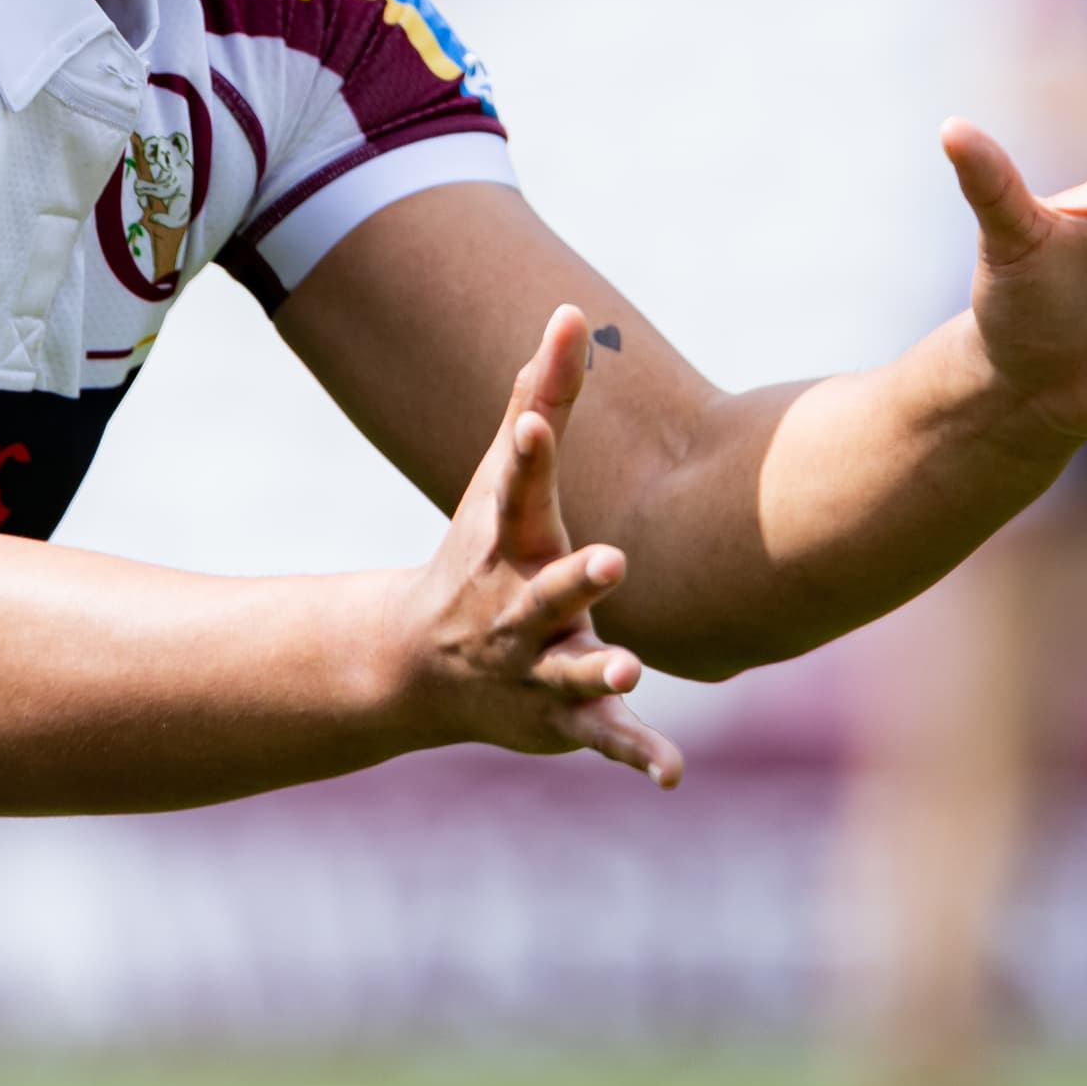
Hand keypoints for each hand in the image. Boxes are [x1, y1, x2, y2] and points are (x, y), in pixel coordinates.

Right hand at [396, 305, 685, 787]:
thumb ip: (541, 397)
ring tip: (629, 668)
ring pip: (570, 670)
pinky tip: (669, 775)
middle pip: (547, 589)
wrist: (417, 665)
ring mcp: (535, 664)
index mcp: (507, 539)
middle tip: (612, 561)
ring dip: (598, 670)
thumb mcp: (503, 481)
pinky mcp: (561, 715)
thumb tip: (571, 311)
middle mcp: (515, 605)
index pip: (516, 489)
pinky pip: (601, 738)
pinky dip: (633, 754)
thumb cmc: (478, 552)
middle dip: (574, 579)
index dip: (527, 454)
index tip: (536, 421)